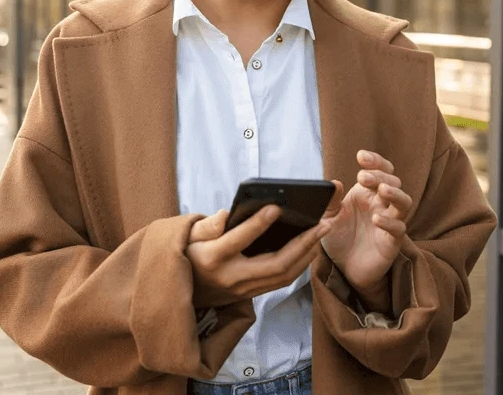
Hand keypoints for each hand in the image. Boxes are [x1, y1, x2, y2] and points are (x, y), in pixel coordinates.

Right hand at [185, 207, 330, 308]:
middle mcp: (231, 277)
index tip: (276, 207)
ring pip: (283, 276)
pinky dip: (299, 265)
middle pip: (274, 264)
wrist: (180, 291)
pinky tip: (309, 248)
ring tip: (321, 233)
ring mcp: (243, 290)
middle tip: (322, 223)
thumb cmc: (187, 254)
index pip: (239, 240)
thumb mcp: (187, 236)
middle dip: (302, 244)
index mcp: (212, 258)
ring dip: (306, 255)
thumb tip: (227, 214)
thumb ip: (207, 225)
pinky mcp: (250, 294)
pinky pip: (280, 282)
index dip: (258, 224)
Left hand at [320, 151, 412, 305]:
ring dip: (395, 194)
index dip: (375, 161)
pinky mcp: (392, 242)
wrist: (344, 268)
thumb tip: (334, 183)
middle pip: (393, 182)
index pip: (380, 170)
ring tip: (382, 190)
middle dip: (380, 176)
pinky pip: (399, 229)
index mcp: (367, 192)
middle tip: (363, 177)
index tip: (361, 156)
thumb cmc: (339, 237)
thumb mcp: (328, 217)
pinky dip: (390, 222)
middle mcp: (382, 204)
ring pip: (404, 202)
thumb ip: (330, 201)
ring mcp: (390, 222)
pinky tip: (378, 219)